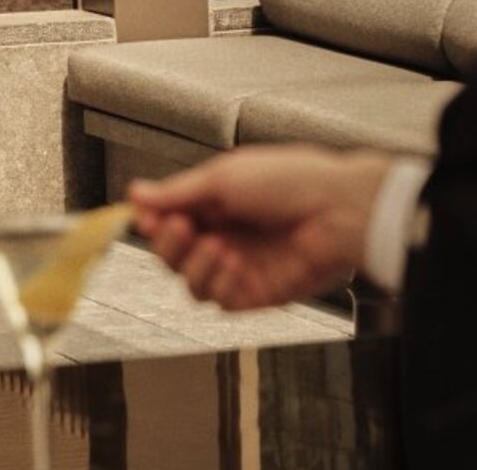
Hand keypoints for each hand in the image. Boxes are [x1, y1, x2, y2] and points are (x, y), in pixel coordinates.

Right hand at [129, 144, 390, 309]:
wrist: (339, 209)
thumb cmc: (293, 181)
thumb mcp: (224, 176)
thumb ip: (177, 192)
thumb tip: (137, 193)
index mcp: (215, 205)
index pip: (167, 221)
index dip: (152, 221)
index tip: (144, 215)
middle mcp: (224, 237)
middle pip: (171, 256)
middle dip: (167, 242)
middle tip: (178, 226)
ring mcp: (239, 268)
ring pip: (189, 283)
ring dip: (192, 264)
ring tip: (215, 244)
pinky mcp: (256, 293)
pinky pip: (217, 300)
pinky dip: (216, 281)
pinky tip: (232, 261)